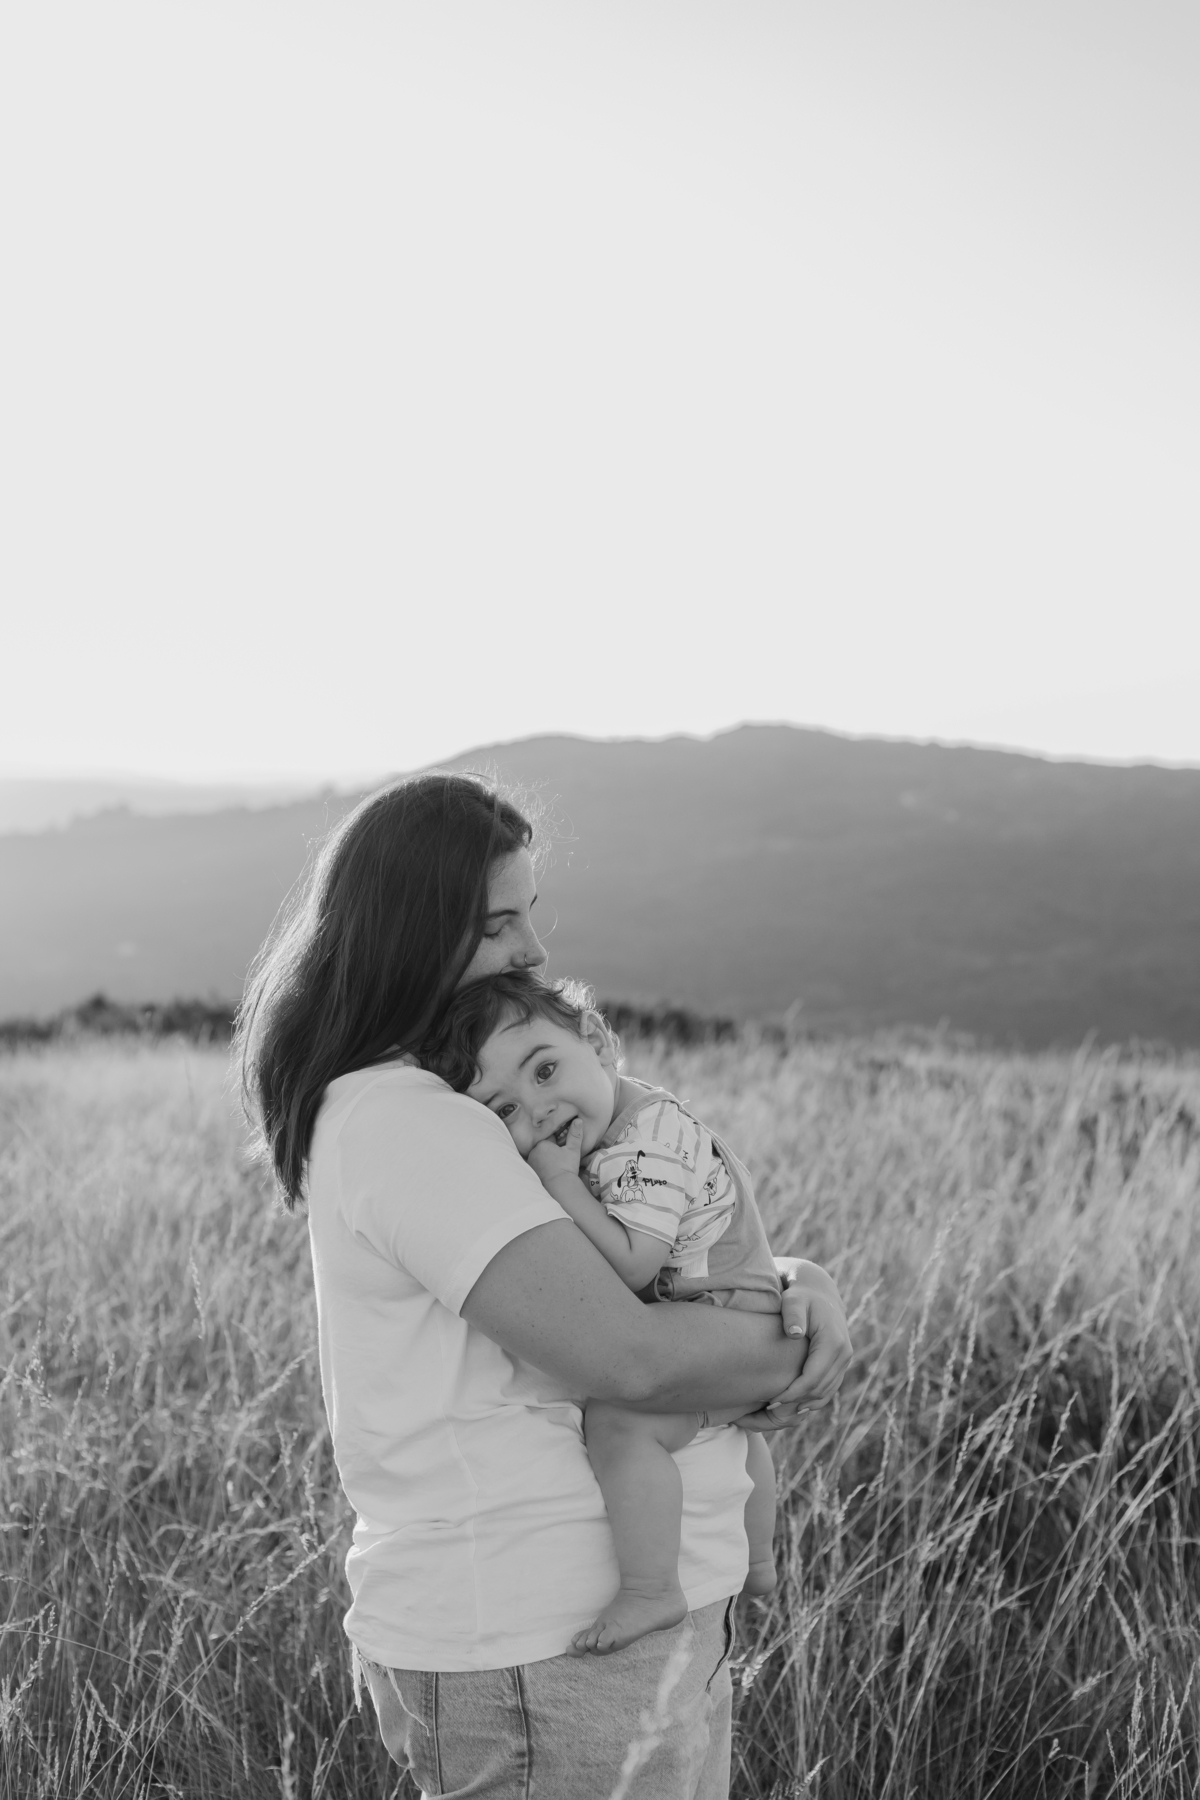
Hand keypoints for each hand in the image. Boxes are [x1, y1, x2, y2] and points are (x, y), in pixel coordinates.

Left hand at [527, 1116, 584, 1190]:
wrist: (560, 1186)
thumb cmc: (567, 1167)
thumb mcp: (573, 1149)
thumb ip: (575, 1134)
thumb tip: (578, 1120)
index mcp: (542, 1143)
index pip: (549, 1138)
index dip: (556, 1141)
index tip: (562, 1146)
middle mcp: (533, 1151)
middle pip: (542, 1146)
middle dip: (549, 1149)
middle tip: (559, 1156)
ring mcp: (530, 1162)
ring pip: (538, 1155)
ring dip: (544, 1157)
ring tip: (554, 1163)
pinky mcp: (530, 1171)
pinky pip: (535, 1164)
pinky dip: (540, 1165)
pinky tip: (548, 1169)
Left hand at [767, 1259, 851, 1413]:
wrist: (819, 1293)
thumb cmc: (800, 1297)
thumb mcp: (793, 1300)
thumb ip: (792, 1314)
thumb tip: (795, 1333)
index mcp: (833, 1341)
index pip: (813, 1377)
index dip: (793, 1393)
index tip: (771, 1400)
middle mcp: (844, 1353)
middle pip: (820, 1389)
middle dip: (796, 1402)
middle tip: (770, 1409)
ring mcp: (845, 1360)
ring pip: (826, 1393)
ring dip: (804, 1404)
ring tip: (779, 1411)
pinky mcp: (840, 1364)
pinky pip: (829, 1389)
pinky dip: (812, 1399)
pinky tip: (793, 1404)